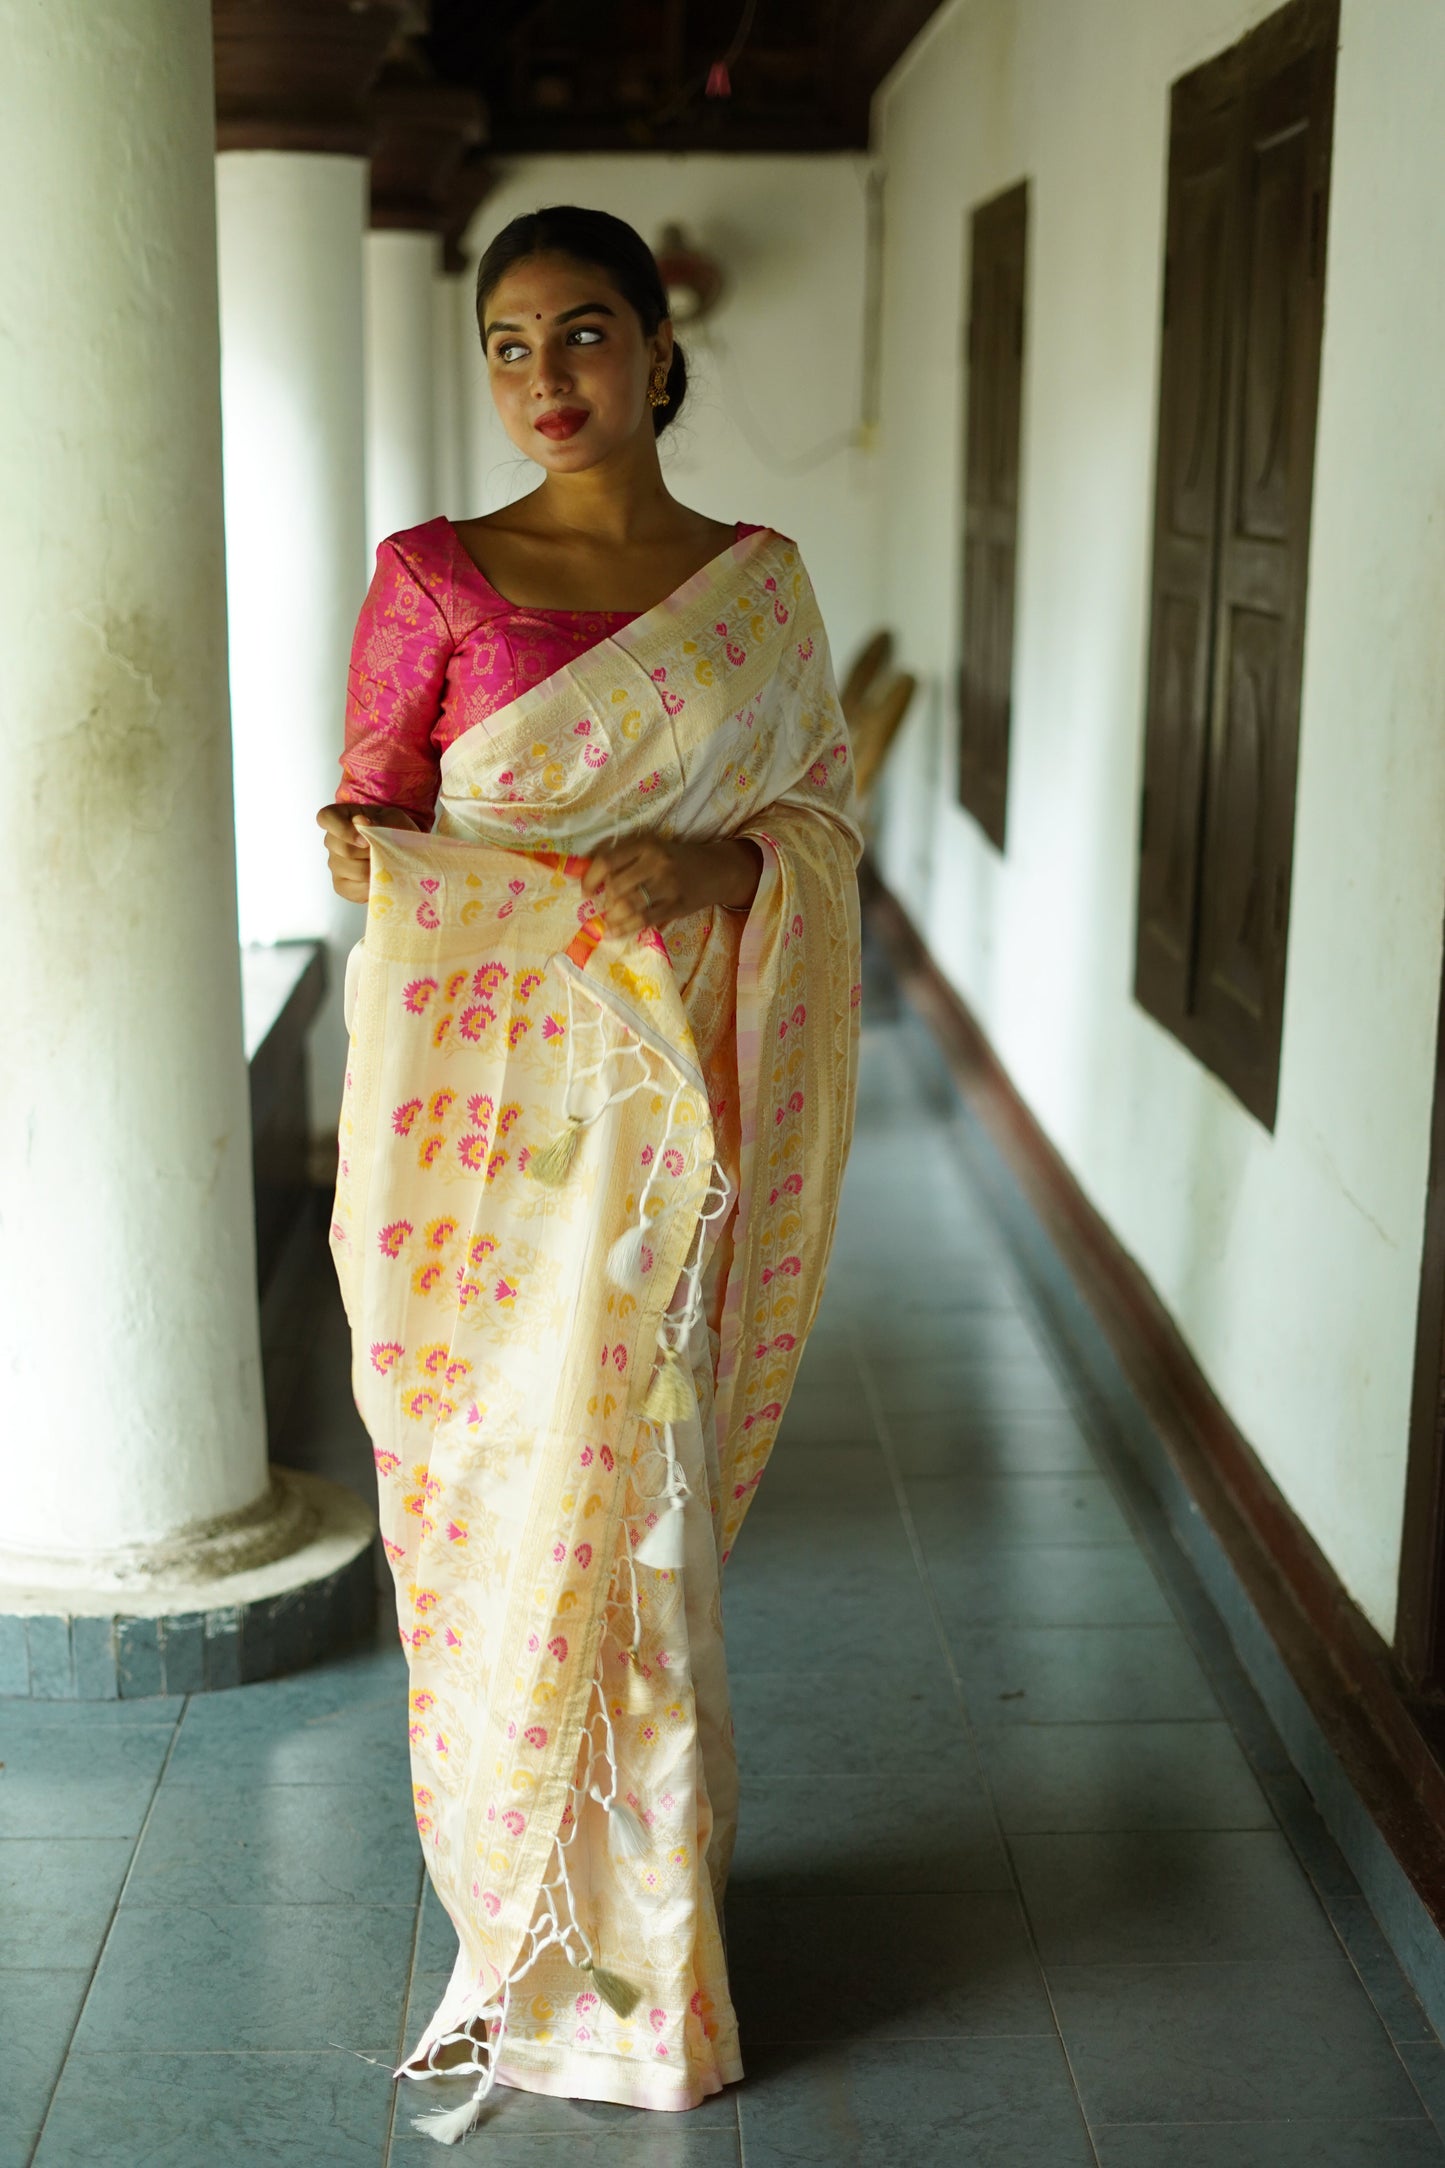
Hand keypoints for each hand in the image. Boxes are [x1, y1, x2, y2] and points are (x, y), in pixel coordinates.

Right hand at [316, 802, 419, 903]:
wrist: (402, 851)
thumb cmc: (394, 829)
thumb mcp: (393, 818)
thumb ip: (378, 818)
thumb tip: (361, 822)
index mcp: (339, 817)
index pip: (326, 818)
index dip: (343, 830)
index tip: (365, 840)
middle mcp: (332, 841)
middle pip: (343, 849)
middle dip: (369, 853)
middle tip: (385, 852)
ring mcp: (335, 864)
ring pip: (352, 870)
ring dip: (373, 869)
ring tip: (385, 864)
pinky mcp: (341, 884)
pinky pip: (352, 889)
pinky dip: (371, 885)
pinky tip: (379, 878)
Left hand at [580, 835, 761, 936]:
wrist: (717, 869)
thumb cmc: (678, 860)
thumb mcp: (654, 849)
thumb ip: (627, 860)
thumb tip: (592, 882)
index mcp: (646, 844)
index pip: (607, 860)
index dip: (590, 878)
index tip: (585, 890)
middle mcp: (656, 861)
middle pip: (615, 885)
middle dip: (605, 900)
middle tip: (606, 906)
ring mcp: (667, 884)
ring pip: (627, 904)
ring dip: (612, 916)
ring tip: (610, 921)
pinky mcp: (676, 905)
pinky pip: (643, 920)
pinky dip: (624, 929)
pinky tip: (614, 933)